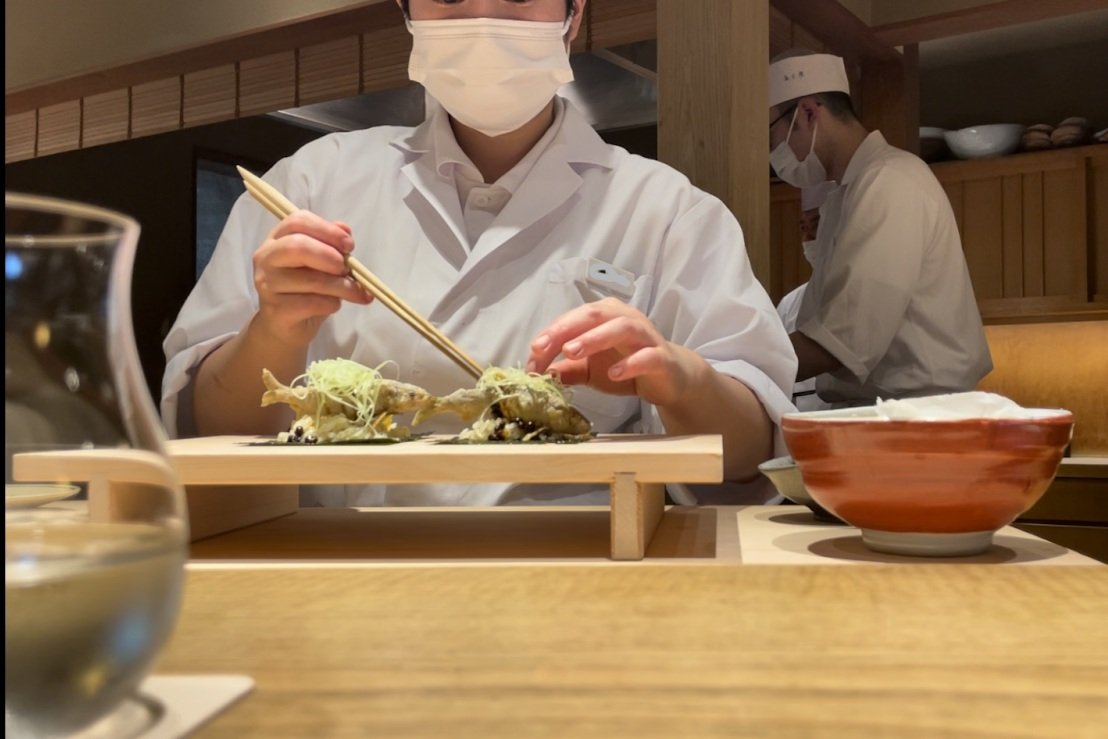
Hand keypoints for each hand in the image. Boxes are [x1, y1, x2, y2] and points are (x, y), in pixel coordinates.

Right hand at [252, 210, 370, 347]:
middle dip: (330, 256)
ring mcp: (267, 284)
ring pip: (310, 279)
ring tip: (355, 291)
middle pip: (298, 246)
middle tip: (347, 268)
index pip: (298, 221)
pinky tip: (335, 305)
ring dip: (341, 286)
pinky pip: (312, 303)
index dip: (327, 230)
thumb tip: (345, 230)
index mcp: (276, 239)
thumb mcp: (318, 263)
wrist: (284, 326)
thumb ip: (330, 244)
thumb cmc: (304, 290)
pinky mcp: (276, 310)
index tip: (349, 245)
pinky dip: (332, 304)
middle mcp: (266, 258)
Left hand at [526, 297, 705, 407]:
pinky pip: (647, 356)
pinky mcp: (661, 356)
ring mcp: (645, 335)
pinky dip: (630, 363)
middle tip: (544, 347)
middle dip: (565, 329)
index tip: (532, 357)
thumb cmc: (625, 365)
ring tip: (572, 352)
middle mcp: (624, 317)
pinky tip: (614, 373)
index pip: (571, 320)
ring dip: (593, 338)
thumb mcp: (588, 370)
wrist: (668, 378)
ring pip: (620, 328)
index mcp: (603, 315)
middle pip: (593, 315)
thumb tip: (539, 374)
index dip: (549, 336)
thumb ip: (565, 369)